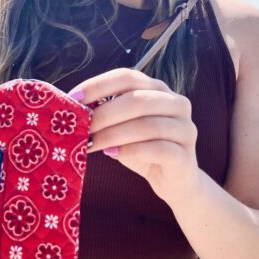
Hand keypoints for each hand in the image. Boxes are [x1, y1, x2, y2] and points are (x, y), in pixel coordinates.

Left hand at [67, 68, 200, 205]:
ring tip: (91, 143)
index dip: (98, 85)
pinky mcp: (186, 154)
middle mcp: (176, 103)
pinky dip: (130, 151)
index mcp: (158, 89)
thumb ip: (107, 115)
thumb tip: (73, 108)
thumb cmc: (143, 149)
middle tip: (82, 127)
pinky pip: (157, 149)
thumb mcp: (122, 128)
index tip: (73, 98)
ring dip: (112, 135)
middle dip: (104, 114)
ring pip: (145, 126)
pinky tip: (112, 154)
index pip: (127, 77)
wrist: (174, 181)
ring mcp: (185, 128)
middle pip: (137, 101)